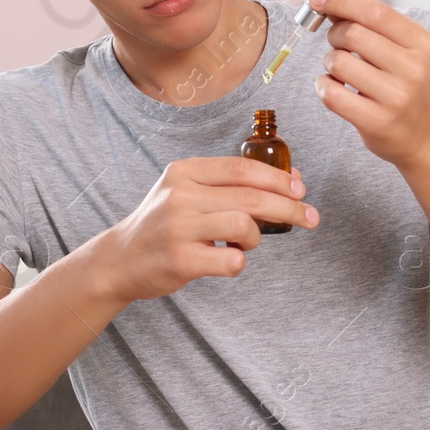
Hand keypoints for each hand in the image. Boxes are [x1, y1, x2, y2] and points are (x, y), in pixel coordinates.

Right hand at [96, 157, 317, 302]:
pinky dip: (239, 262)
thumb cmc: (162, 224)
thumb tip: (290, 180)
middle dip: (289, 207)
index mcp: (184, 171)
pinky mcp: (180, 260)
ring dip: (256, 238)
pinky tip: (227, 259)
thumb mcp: (186, 191)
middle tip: (310, 218)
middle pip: (250, 196)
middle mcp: (180, 195)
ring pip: (244, 226)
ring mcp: (178, 228)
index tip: (301, 189)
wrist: (120, 259)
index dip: (278, 178)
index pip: (242, 168)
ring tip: (245, 243)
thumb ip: (229, 185)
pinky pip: (232, 260)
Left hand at [308, 0, 429, 168]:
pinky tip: (333, 88)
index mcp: (422, 43)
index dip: (342, 0)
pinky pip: (331, 93)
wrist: (425, 136)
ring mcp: (396, 97)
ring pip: (339, 63)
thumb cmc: (405, 85)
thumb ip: (369, 24)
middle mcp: (413, 68)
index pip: (375, 11)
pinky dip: (323, 86)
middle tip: (339, 44)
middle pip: (353, 34)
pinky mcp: (377, 122)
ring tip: (341, 71)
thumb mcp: (402, 50)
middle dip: (335, 35)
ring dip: (330, 62)